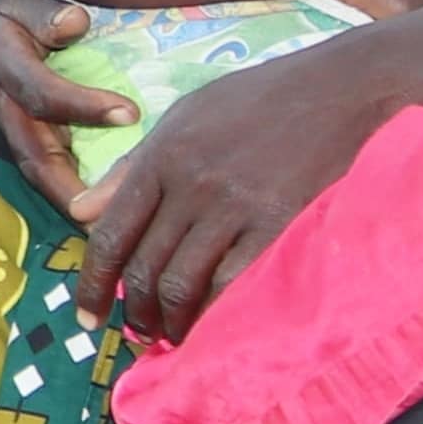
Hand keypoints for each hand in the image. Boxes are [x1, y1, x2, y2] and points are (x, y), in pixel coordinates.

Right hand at [0, 0, 132, 212]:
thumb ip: (42, 6)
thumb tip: (76, 24)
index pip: (38, 91)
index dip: (81, 106)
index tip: (130, 114)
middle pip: (31, 153)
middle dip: (69, 190)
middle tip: (108, 219)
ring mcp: (4, 122)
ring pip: (36, 165)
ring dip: (70, 198)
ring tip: (109, 226)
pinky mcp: (16, 132)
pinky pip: (42, 160)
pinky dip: (70, 184)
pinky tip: (102, 204)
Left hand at [76, 42, 391, 339]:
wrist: (343, 88)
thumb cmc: (262, 101)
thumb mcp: (185, 117)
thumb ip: (132, 167)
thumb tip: (79, 211)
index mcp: (162, 157)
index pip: (110, 235)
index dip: (92, 284)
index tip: (87, 317)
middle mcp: (190, 185)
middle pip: (144, 268)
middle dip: (135, 312)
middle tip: (140, 332)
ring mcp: (235, 207)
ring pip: (183, 285)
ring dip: (172, 321)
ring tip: (174, 335)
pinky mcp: (279, 225)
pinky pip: (234, 286)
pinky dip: (217, 315)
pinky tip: (214, 328)